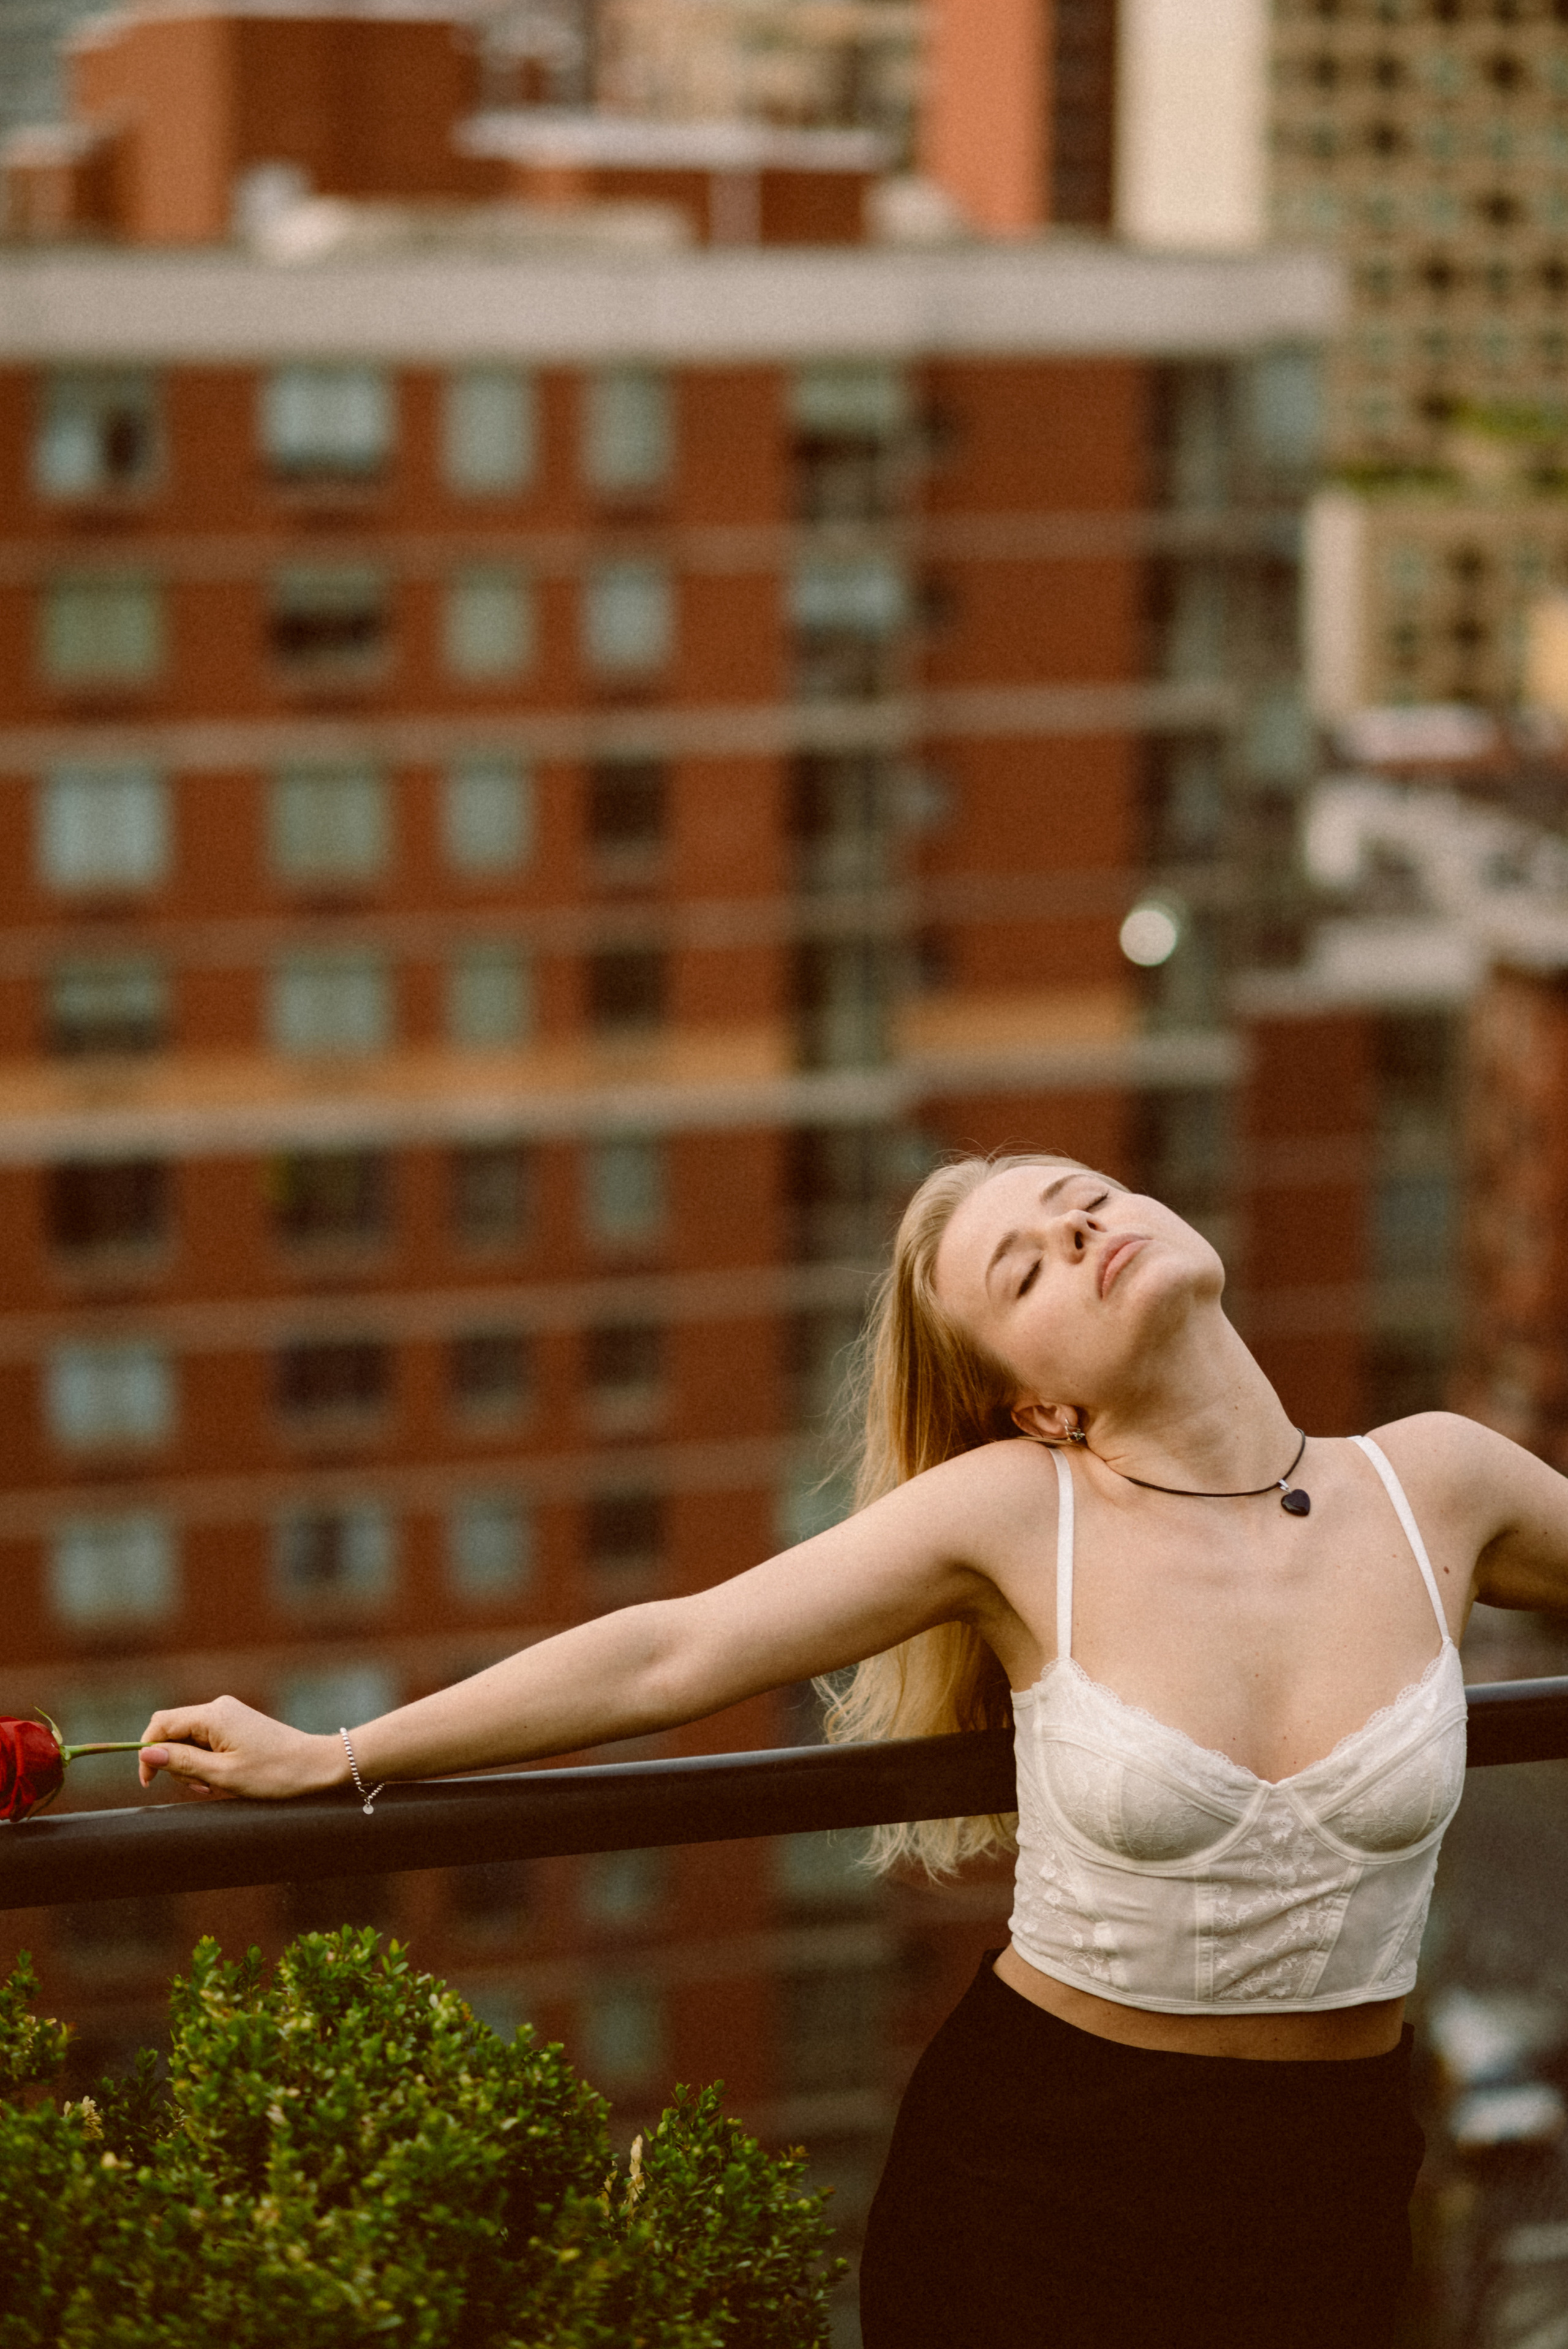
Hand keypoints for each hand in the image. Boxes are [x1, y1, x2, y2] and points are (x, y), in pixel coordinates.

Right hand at [138, 1695, 344, 1800]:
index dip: (148, 1752)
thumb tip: (145, 1753)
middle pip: (174, 1733)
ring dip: (193, 1766)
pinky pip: (207, 1741)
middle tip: (201, 1788)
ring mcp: (230, 1715)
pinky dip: (207, 1762)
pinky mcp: (238, 1725)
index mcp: (213, 1715)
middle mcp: (219, 1707)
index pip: (161, 1724)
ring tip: (215, 1785)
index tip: (150, 1783)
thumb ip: (181, 1762)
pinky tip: (223, 1778)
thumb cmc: (273, 1773)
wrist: (315, 1766)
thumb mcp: (221, 1774)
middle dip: (176, 1763)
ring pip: (190, 1740)